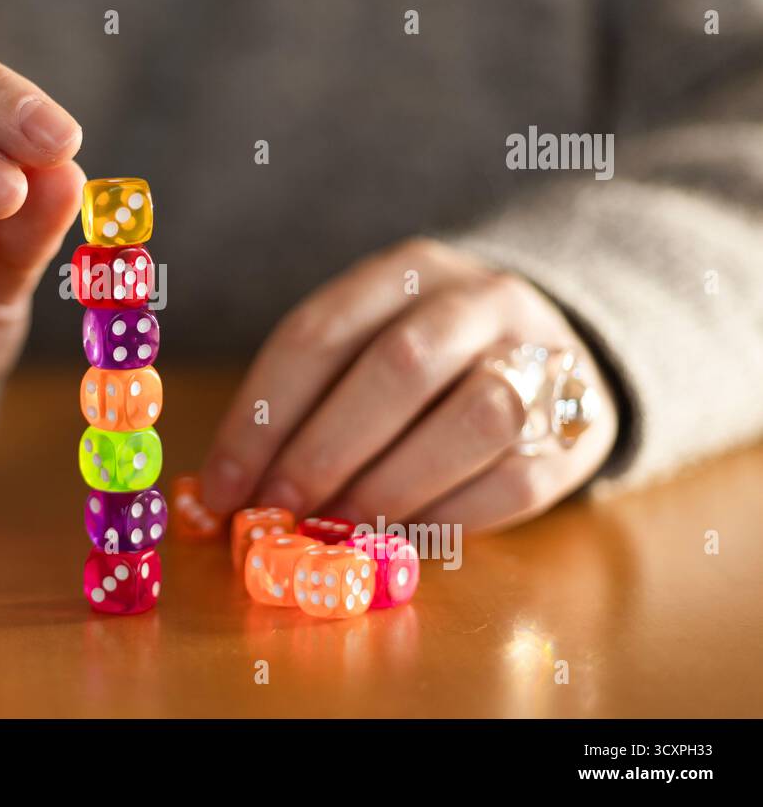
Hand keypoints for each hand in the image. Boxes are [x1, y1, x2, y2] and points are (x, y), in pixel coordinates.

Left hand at [200, 238, 617, 532]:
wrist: (554, 346)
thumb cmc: (425, 362)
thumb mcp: (363, 347)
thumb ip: (305, 403)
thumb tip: (228, 490)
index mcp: (406, 269)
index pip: (319, 334)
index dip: (261, 418)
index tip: (224, 488)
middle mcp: (480, 299)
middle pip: (398, 367)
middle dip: (325, 451)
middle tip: (279, 511)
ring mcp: (542, 356)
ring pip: (474, 418)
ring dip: (392, 485)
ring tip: (340, 528)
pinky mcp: (583, 422)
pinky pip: (517, 480)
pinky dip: (450, 518)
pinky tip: (400, 538)